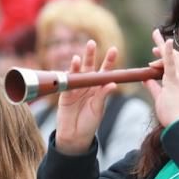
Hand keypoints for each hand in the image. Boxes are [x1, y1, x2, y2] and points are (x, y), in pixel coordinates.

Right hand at [54, 40, 118, 154]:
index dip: (108, 60)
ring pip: (77, 73)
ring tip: (79, 56)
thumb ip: (103, 95)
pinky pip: (67, 83)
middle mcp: (87, 86)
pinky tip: (70, 67)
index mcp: (98, 88)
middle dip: (90, 55)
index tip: (113, 49)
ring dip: (77, 64)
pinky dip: (69, 76)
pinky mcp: (65, 95)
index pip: (105, 72)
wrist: (74, 136)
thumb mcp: (99, 109)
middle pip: (89, 67)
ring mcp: (75, 89)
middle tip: (91, 42)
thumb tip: (111, 84)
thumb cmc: (89, 123)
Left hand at [143, 31, 178, 127]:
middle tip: (155, 33)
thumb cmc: (172, 114)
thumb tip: (146, 79)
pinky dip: (168, 53)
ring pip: (172, 58)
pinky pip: (170, 64)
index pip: (172, 64)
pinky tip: (165, 42)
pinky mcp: (174, 81)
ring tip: (155, 34)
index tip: (154, 50)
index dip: (164, 55)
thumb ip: (153, 87)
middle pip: (174, 57)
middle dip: (163, 46)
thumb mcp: (160, 97)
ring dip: (162, 46)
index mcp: (178, 81)